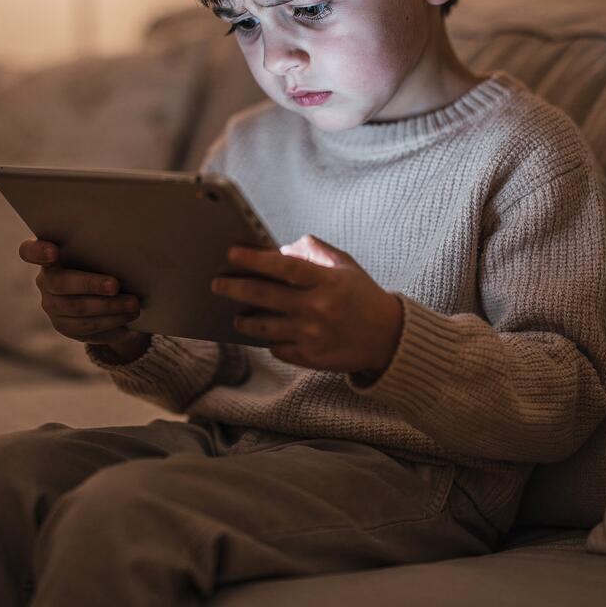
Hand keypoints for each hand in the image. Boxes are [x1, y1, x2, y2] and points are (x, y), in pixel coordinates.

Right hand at [18, 239, 149, 361]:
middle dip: (90, 284)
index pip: (29, 251)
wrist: (110, 293)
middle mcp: (46, 281)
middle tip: (116, 285)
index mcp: (50, 254)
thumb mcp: (103, 251)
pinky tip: (128, 318)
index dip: (38, 252)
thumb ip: (103, 247)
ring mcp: (52, 306)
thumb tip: (129, 243)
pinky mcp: (65, 326)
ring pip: (77, 309)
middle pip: (60, 283)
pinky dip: (111, 322)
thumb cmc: (106, 260)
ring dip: (109, 307)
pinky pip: (87, 327)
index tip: (54, 251)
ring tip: (134, 305)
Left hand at [211, 233, 402, 376]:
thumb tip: (279, 248)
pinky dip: (267, 339)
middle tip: (217, 283)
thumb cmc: (362, 295)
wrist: (388, 337)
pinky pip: (276, 348)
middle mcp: (317, 308)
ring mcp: (312, 336)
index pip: (283, 267)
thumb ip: (313, 251)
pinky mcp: (310, 359)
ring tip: (237, 314)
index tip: (231, 253)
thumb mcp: (344, 265)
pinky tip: (263, 332)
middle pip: (265, 296)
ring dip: (244, 319)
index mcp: (325, 281)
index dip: (255, 259)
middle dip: (234, 288)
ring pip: (264, 327)